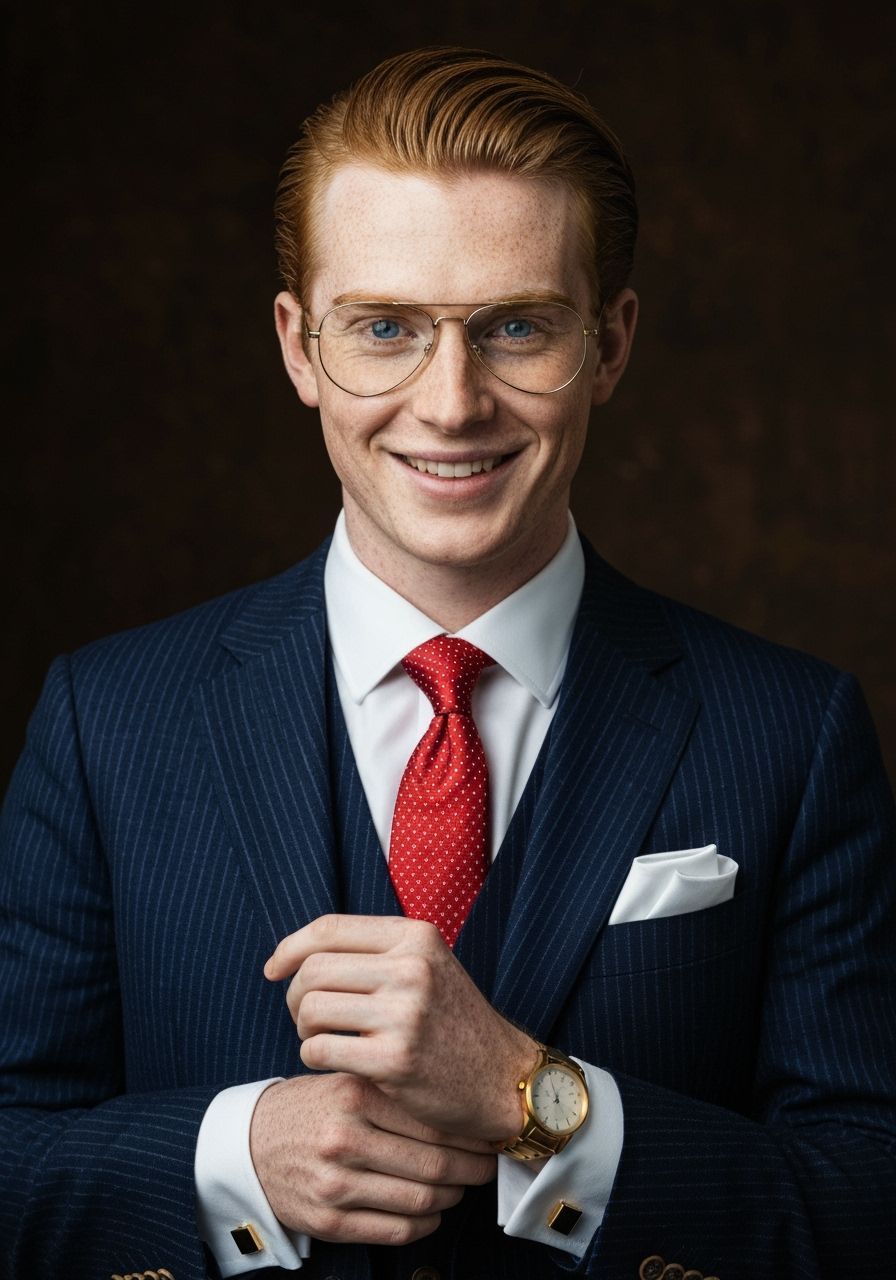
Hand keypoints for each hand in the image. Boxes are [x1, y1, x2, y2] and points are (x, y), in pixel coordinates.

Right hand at [249, 1072, 495, 1244]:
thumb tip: (460, 1109)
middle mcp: (344, 1139)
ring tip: (461, 1186)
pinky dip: (426, 1223)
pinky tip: (432, 1211)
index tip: (488, 1134)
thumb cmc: (310, 1107)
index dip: (468, 1133)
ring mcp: (335, 1184)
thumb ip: (393, 1091)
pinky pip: (396, 1230)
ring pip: (420, 1200)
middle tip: (487, 1164)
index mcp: (354, 1095)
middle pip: (432, 1163)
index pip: (431, 1119)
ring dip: (451, 1197)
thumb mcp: (346, 1081)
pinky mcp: (329, 1221)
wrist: (249, 1144)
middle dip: (470, 1168)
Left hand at [264, 914, 538, 1142]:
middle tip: (304, 1018)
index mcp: (416, 937)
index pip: (330, 928)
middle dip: (294, 995)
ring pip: (310, 1008)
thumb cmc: (454, 1024)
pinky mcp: (393, 1060)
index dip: (291, 947)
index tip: (273, 969)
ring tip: (323, 1038)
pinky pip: (318, 1049)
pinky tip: (333, 1060)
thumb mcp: (427, 968)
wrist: (502, 1080)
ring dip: (303, 1028)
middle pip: (312, 970)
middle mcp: (411, 968)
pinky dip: (313, 1056)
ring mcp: (404, 1014)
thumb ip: (376, 953)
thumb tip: (297, 952)